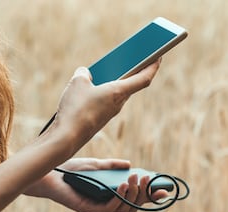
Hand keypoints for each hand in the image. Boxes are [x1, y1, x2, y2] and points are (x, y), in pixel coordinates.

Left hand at [24, 158, 167, 211]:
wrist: (50, 173)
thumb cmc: (71, 170)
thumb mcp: (96, 165)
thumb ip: (112, 166)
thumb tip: (130, 164)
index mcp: (110, 193)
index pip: (134, 197)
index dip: (149, 195)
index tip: (164, 189)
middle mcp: (106, 202)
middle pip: (133, 205)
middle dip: (145, 194)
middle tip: (149, 179)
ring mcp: (99, 207)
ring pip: (124, 207)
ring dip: (133, 193)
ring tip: (136, 178)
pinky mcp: (89, 208)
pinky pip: (109, 207)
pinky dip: (120, 197)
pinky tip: (123, 185)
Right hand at [46, 59, 160, 158]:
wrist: (67, 138)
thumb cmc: (76, 109)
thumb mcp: (77, 82)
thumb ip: (84, 74)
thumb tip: (85, 74)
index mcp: (119, 92)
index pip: (144, 78)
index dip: (154, 66)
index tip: (159, 56)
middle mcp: (118, 103)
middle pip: (132, 84)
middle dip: (135, 71)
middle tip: (137, 57)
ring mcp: (110, 112)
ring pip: (118, 93)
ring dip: (118, 81)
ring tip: (113, 67)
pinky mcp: (100, 119)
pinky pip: (106, 101)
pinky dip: (105, 91)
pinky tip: (93, 86)